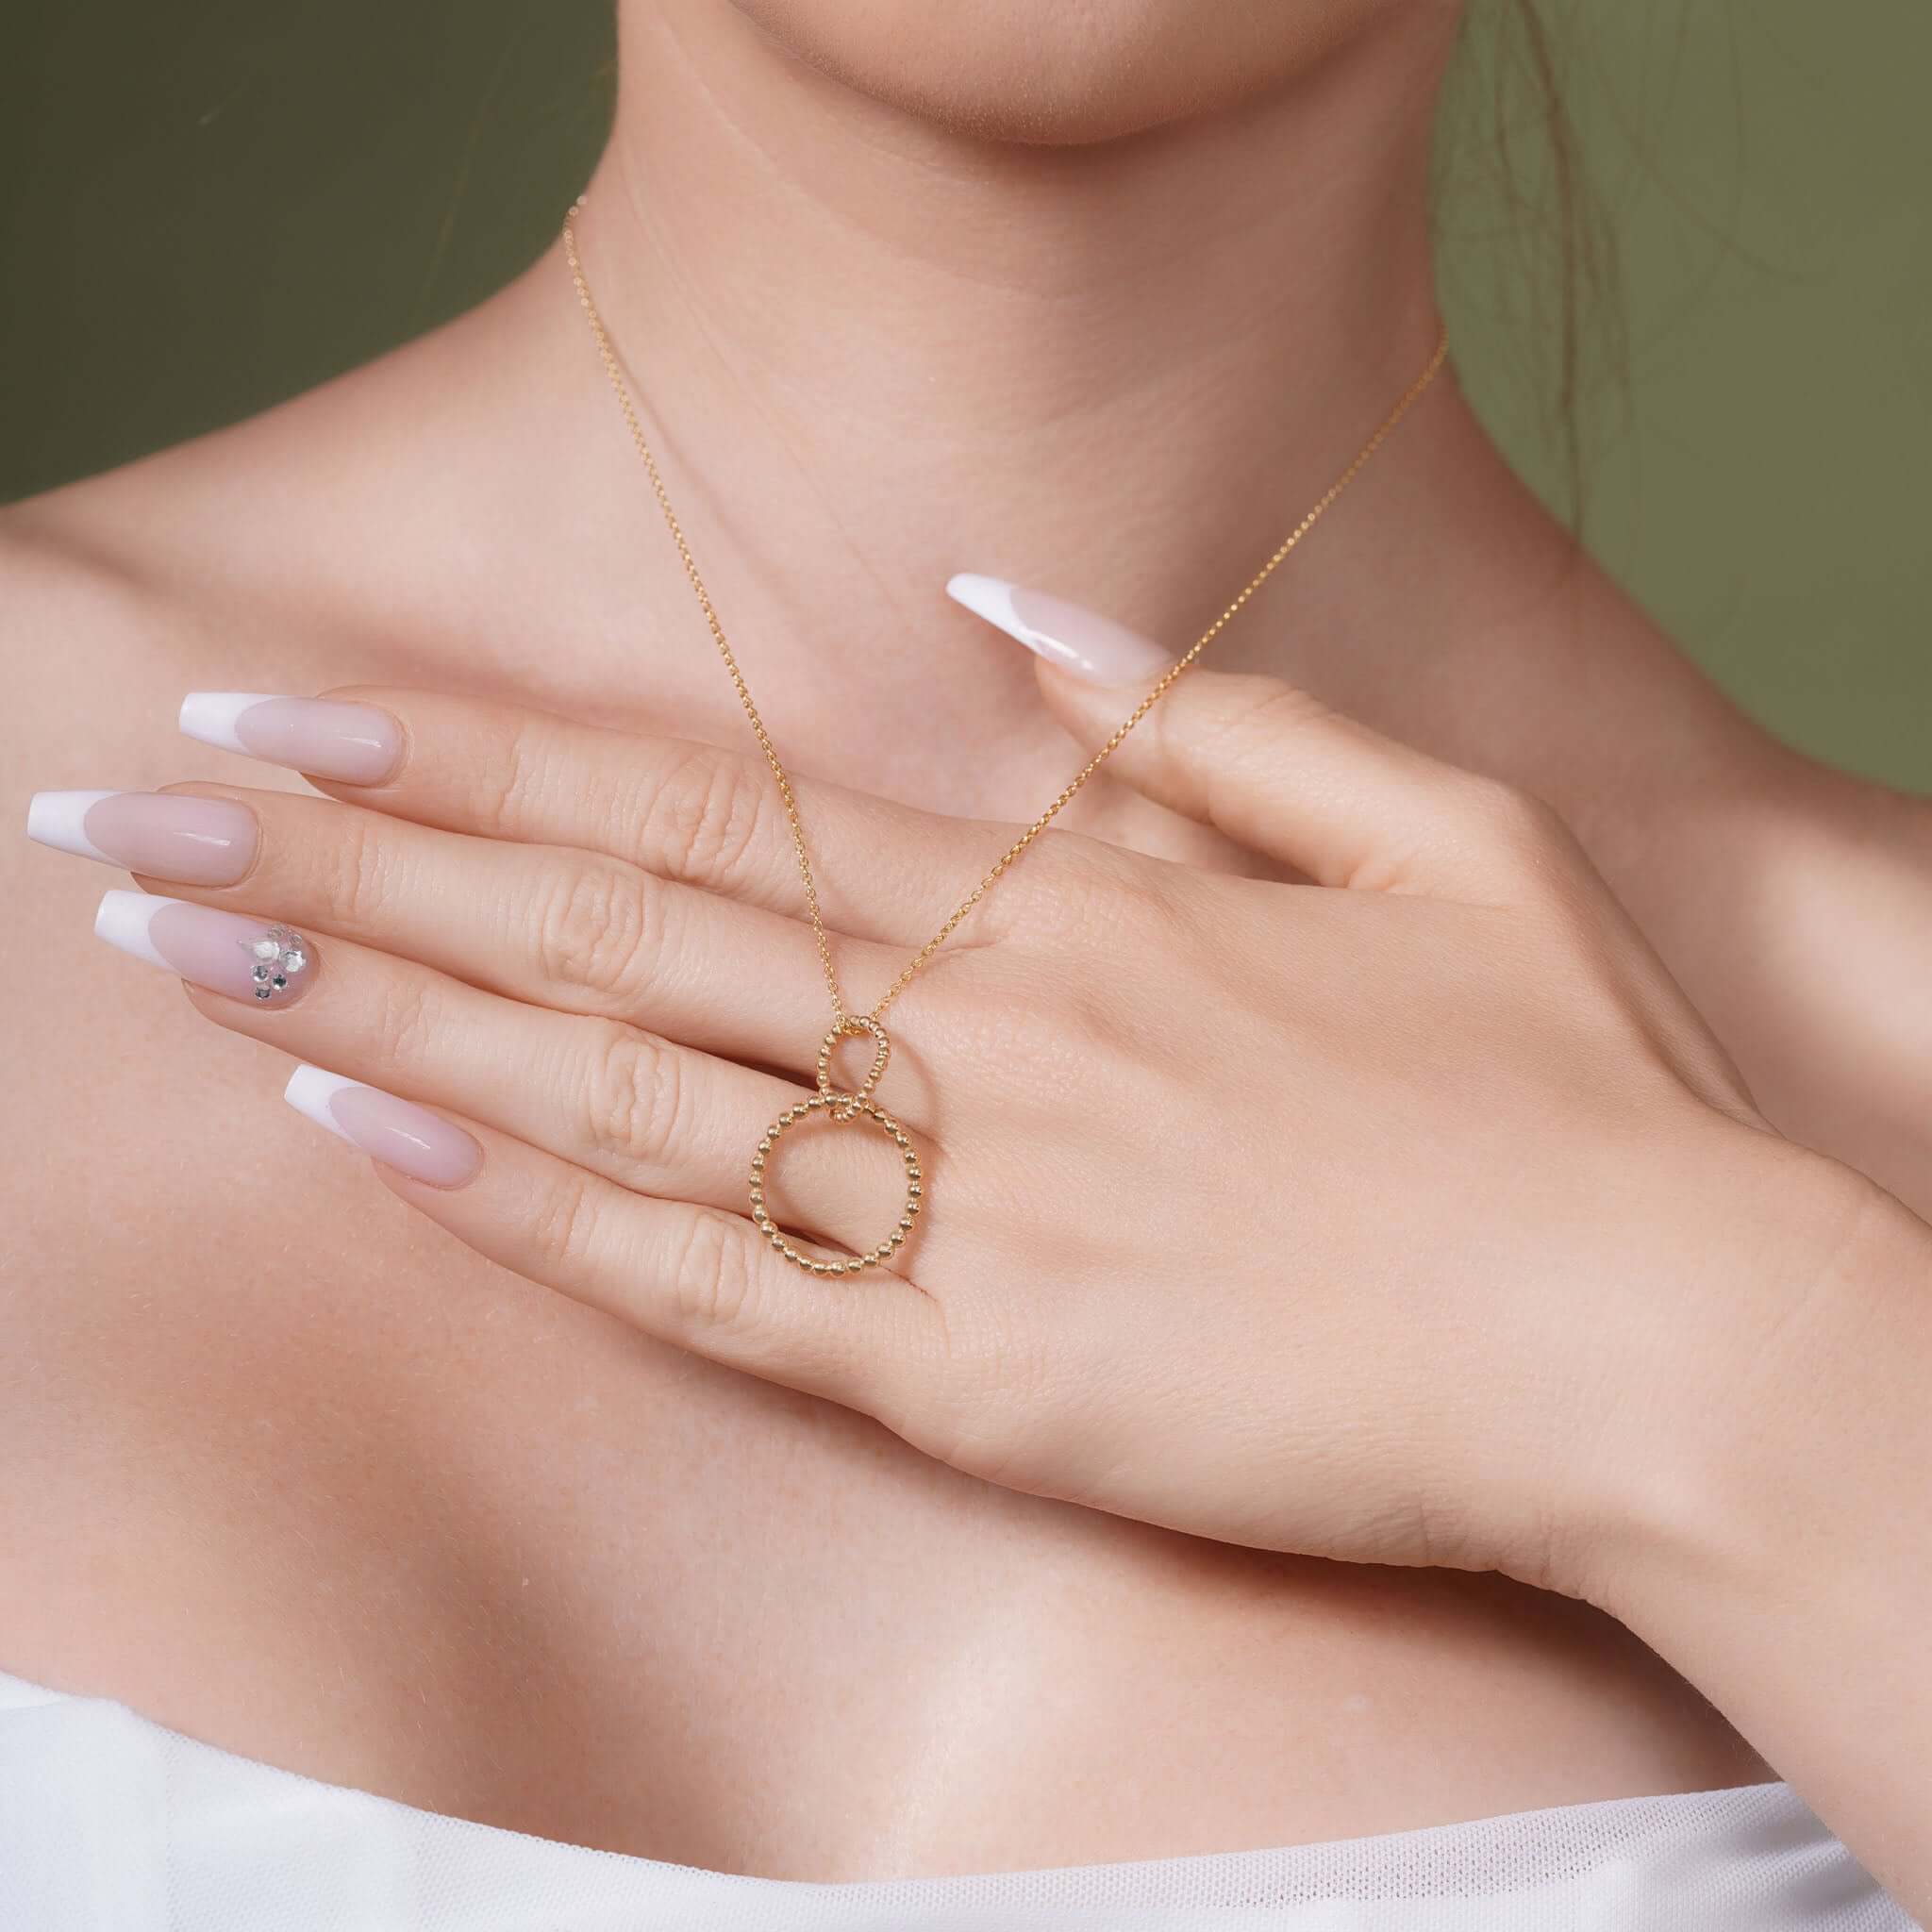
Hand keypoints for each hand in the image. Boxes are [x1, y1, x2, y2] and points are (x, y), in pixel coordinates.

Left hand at [34, 669, 1867, 1597]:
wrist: (1659, 1335)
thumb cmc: (1565, 1087)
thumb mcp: (1431, 833)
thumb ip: (1199, 724)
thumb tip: (1010, 620)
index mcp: (1076, 902)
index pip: (709, 801)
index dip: (485, 755)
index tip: (304, 712)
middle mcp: (988, 1033)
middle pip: (609, 925)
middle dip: (358, 862)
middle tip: (142, 815)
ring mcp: (972, 1208)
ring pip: (615, 1092)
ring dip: (386, 1015)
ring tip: (192, 956)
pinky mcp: (983, 1382)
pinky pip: (713, 1288)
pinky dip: (532, 1216)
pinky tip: (377, 1146)